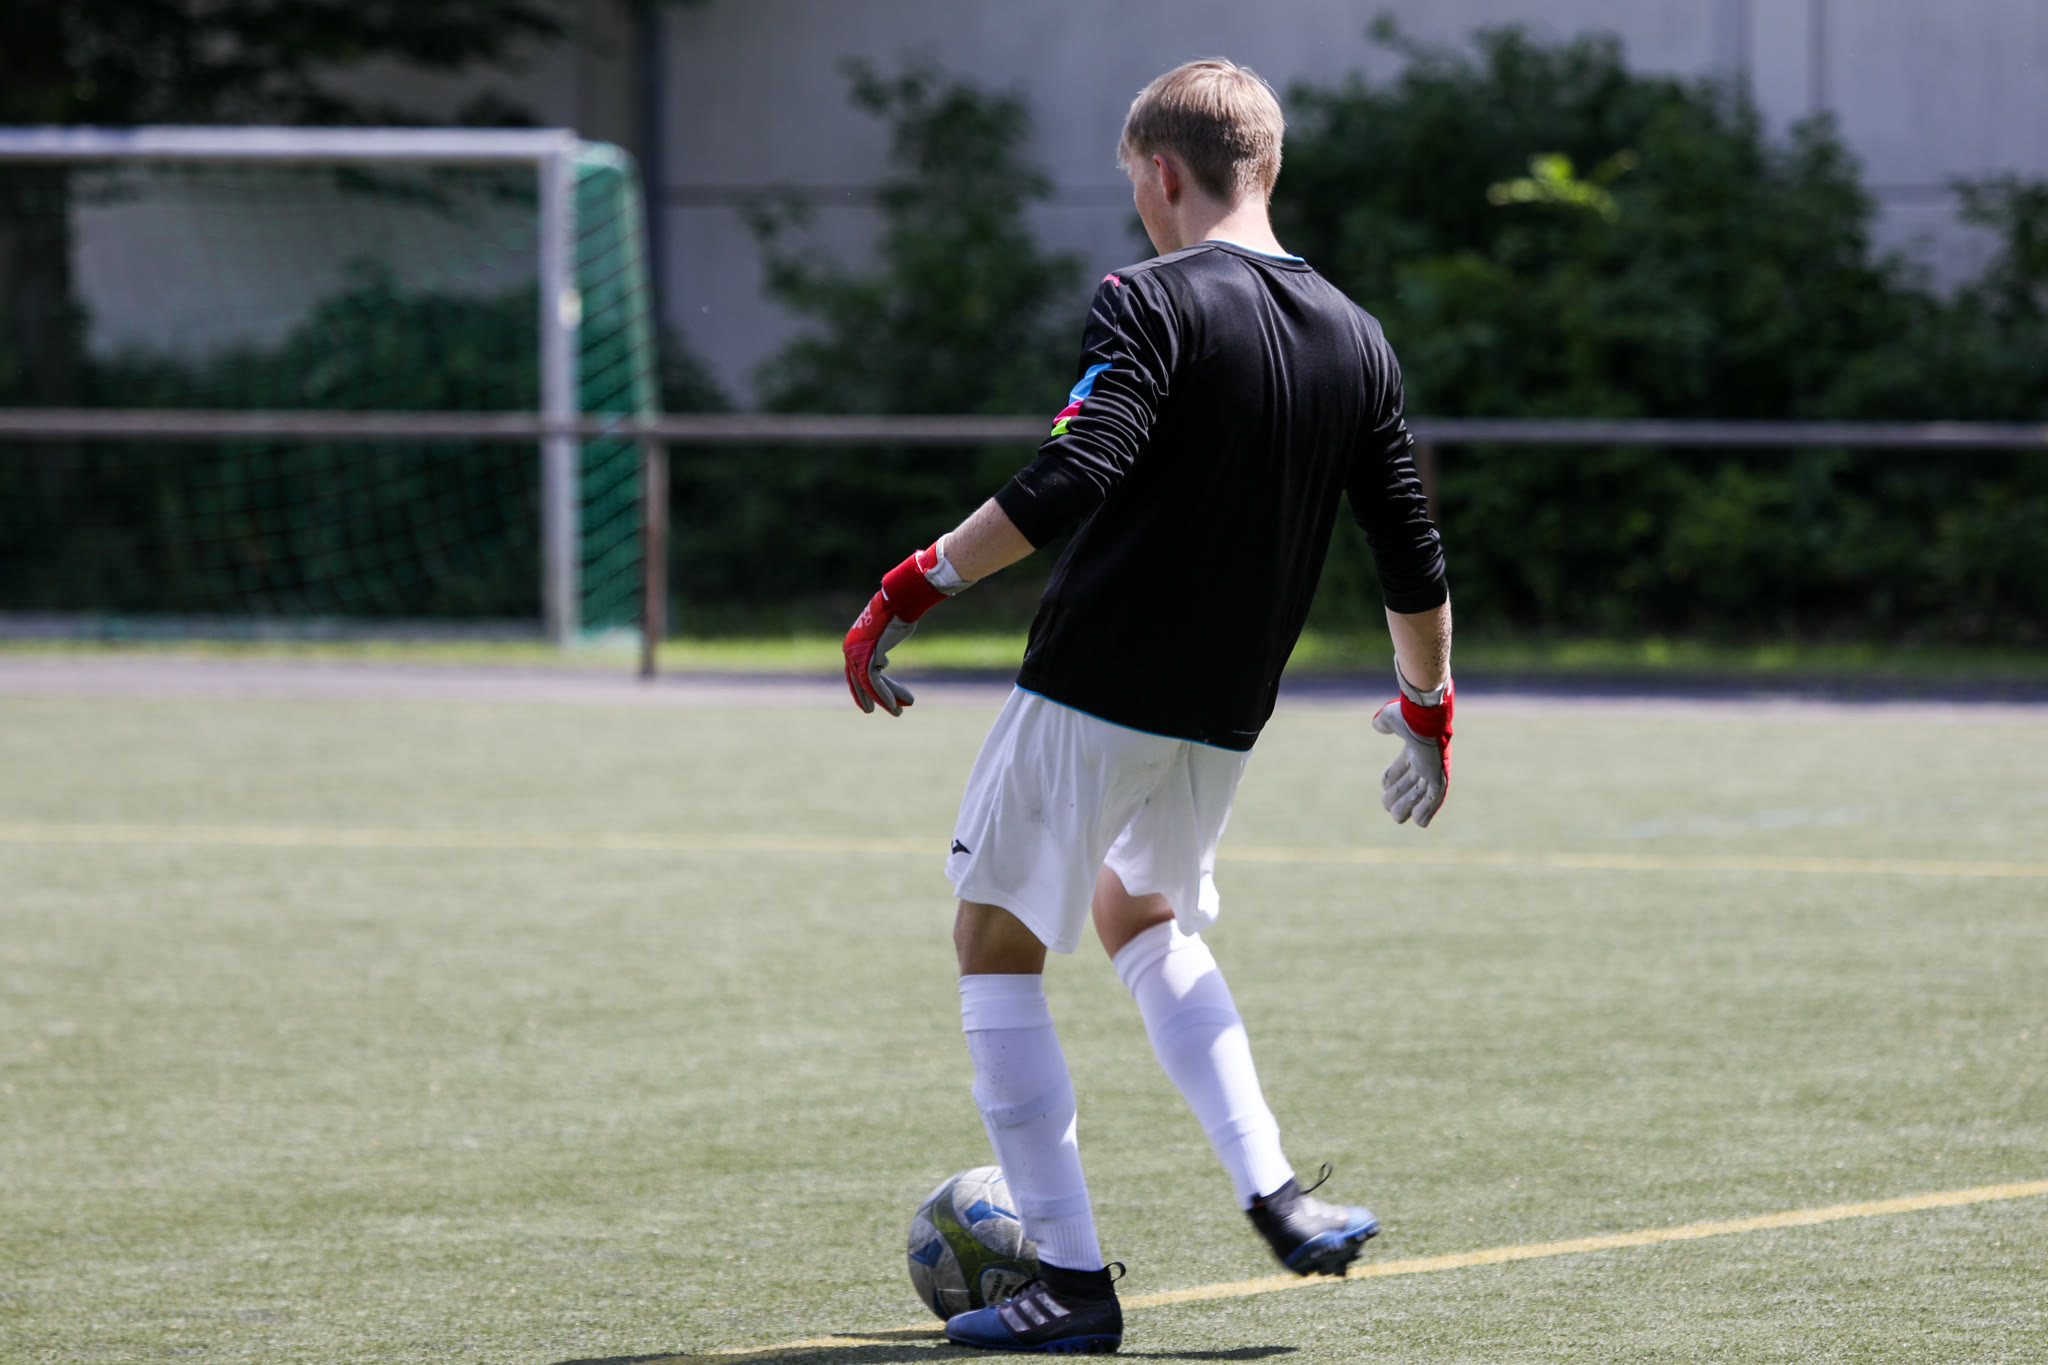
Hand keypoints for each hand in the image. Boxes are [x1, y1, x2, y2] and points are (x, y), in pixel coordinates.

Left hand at [844, 590, 918, 714]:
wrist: (900, 602)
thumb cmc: (898, 614)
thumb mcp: (886, 636)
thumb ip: (880, 650)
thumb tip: (882, 662)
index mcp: (853, 644)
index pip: (854, 673)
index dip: (862, 689)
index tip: (872, 699)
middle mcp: (851, 650)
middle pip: (858, 681)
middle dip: (869, 697)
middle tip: (874, 711)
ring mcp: (859, 653)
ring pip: (867, 685)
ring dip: (883, 700)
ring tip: (897, 713)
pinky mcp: (869, 655)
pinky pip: (874, 682)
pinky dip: (885, 695)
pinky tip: (894, 705)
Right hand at [1370, 673, 1451, 826]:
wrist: (1422, 716)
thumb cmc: (1409, 714)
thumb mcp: (1391, 717)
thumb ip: (1384, 722)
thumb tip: (1377, 725)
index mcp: (1415, 749)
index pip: (1402, 770)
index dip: (1391, 779)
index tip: (1385, 785)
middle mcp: (1425, 762)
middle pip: (1410, 786)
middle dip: (1395, 797)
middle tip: (1387, 804)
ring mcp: (1433, 770)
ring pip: (1419, 796)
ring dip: (1406, 807)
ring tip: (1396, 816)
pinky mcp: (1439, 777)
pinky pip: (1434, 798)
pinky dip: (1427, 810)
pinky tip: (1420, 822)